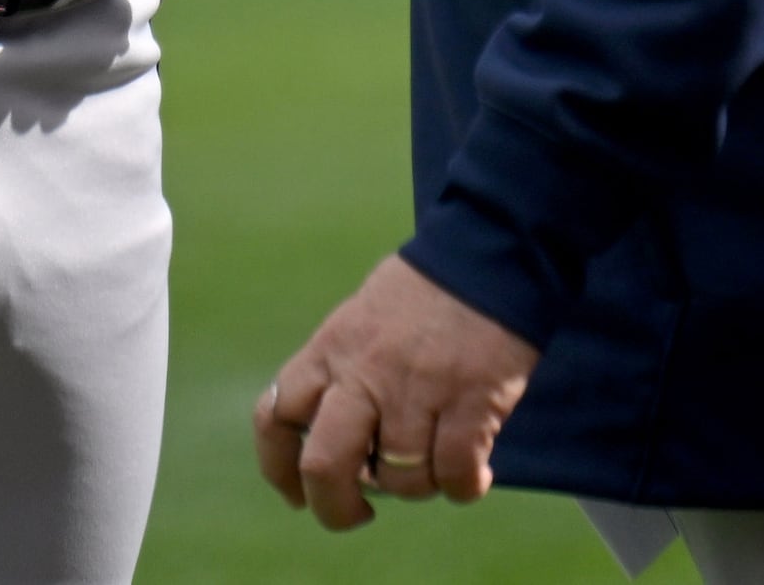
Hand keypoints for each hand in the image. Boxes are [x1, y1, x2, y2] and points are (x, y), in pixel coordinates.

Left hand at [255, 253, 538, 528]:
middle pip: (324, 464)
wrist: (488, 251)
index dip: (278, 468)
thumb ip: (341, 376)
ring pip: (399, 478)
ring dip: (418, 486)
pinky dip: (463, 486)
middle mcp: (363, 372)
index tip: (298, 495)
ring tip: (436, 464)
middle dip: (336, 507)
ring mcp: (416, 388)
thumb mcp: (360, 321)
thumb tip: (342, 453)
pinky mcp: (470, 399)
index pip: (275, 416)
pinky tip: (475, 474)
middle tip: (360, 512)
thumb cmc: (423, 294)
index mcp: (329, 350)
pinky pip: (454, 473)